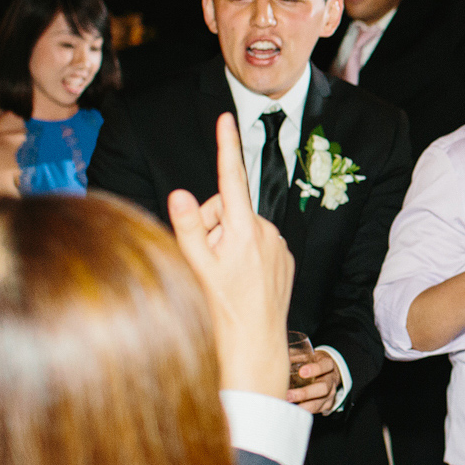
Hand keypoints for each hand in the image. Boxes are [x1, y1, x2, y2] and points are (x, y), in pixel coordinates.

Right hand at [168, 113, 295, 400]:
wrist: (255, 346)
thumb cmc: (221, 310)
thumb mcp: (197, 267)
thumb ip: (188, 227)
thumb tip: (180, 193)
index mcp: (243, 228)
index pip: (231, 177)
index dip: (226, 145)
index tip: (227, 118)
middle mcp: (266, 231)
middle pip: (225, 209)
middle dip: (210, 226)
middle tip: (205, 260)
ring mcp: (278, 245)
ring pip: (239, 228)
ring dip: (225, 243)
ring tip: (223, 276)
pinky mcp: (284, 258)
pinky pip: (255, 243)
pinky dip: (242, 254)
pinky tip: (240, 281)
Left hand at [288, 351, 342, 413]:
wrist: (328, 373)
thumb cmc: (313, 362)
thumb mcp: (308, 355)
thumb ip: (295, 354)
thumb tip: (277, 353)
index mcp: (328, 365)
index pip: (325, 366)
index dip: (315, 369)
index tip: (302, 372)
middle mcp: (331, 380)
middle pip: (323, 388)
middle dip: (304, 393)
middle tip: (288, 395)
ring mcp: (330, 394)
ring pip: (318, 403)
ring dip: (302, 406)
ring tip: (286, 406)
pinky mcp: (326, 405)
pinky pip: (315, 411)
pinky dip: (302, 412)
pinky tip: (290, 412)